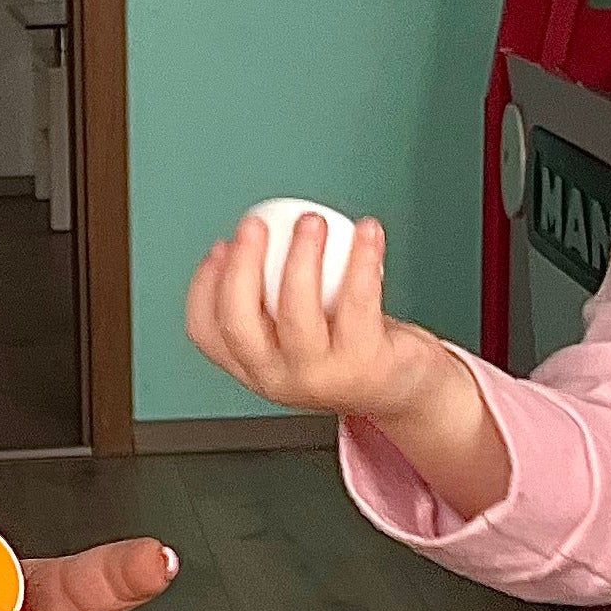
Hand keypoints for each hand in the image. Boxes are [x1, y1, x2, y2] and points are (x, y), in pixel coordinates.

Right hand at [186, 210, 511, 520]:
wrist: (406, 389)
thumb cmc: (351, 350)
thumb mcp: (296, 333)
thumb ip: (271, 300)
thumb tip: (255, 236)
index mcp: (254, 368)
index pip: (206, 331)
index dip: (204, 284)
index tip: (221, 246)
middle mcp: (279, 378)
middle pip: (239, 321)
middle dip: (242, 265)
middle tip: (255, 225)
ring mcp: (320, 376)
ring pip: (296, 311)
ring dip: (302, 257)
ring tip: (312, 222)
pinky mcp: (364, 364)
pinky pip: (358, 301)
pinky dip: (362, 258)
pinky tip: (367, 232)